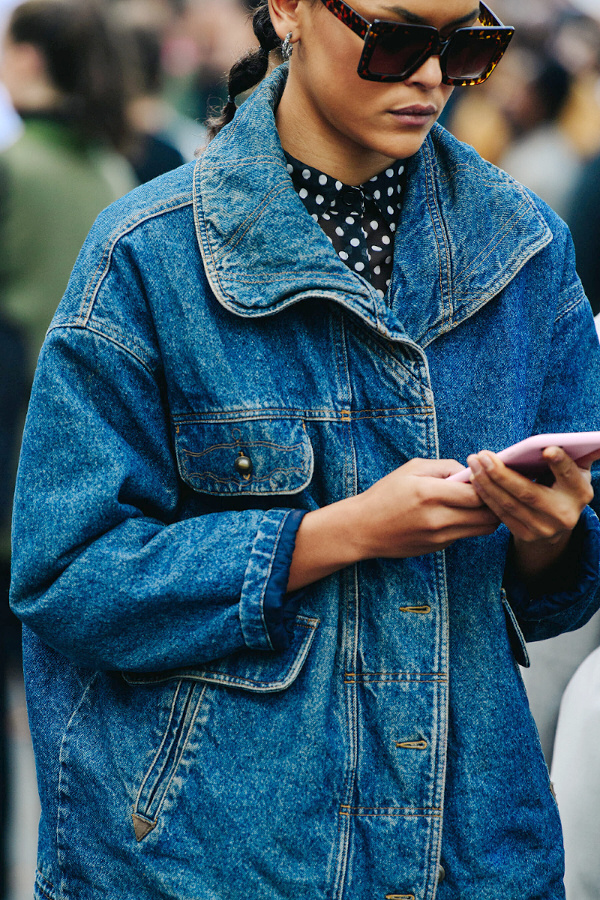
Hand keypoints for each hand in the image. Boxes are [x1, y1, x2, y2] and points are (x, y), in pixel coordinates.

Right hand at [287, 458, 499, 591]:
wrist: (362, 528)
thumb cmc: (386, 494)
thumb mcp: (411, 469)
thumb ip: (445, 466)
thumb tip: (471, 472)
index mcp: (430, 493)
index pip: (478, 494)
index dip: (489, 486)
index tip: (486, 477)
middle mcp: (437, 518)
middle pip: (487, 515)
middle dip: (495, 502)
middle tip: (492, 491)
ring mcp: (439, 537)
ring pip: (483, 529)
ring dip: (488, 516)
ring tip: (480, 503)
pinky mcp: (438, 548)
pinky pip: (466, 535)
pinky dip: (470, 524)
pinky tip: (460, 514)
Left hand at [467, 447, 599, 579]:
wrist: (556, 523)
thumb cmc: (560, 484)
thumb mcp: (572, 471)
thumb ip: (569, 455)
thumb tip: (561, 440)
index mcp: (579, 493)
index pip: (569, 475)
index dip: (559, 463)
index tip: (546, 450)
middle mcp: (564, 514)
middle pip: (528, 492)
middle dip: (501, 473)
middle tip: (482, 455)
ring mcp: (544, 528)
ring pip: (509, 504)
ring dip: (487, 482)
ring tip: (474, 464)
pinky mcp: (526, 536)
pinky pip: (501, 514)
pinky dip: (486, 496)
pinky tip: (475, 481)